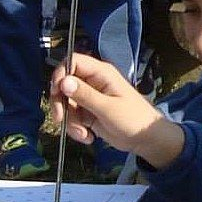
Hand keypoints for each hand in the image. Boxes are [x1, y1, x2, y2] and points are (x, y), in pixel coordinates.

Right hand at [50, 53, 183, 167]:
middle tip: (60, 118)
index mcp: (100, 73)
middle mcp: (92, 82)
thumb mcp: (108, 108)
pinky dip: (75, 128)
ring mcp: (89, 98)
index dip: (60, 73)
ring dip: (69, 121)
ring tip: (83, 134)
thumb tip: (63, 81)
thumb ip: (85, 95)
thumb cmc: (133, 119)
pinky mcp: (88, 113)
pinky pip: (72, 117)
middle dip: (60, 103)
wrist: (145, 140)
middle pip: (63, 84)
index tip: (56, 91)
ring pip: (66, 103)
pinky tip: (88, 137)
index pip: (72, 61)